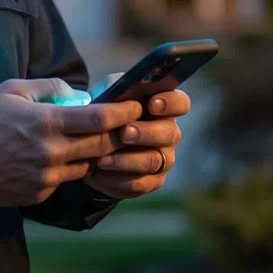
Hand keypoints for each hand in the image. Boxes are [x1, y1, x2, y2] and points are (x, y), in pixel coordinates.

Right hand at [0, 79, 142, 206]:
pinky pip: (64, 180)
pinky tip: (52, 158)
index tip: (135, 107)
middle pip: (102, 145)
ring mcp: (45, 178)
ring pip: (86, 166)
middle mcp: (50, 153)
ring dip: (91, 154)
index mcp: (46, 122)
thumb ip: (50, 87)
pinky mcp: (38, 195)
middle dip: (116, 134)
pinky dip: (65, 168)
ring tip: (85, 141)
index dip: (123, 112)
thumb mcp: (12, 90)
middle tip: (124, 125)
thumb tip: (79, 93)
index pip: (100, 118)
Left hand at [85, 80, 190, 199]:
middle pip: (169, 133)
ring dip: (128, 160)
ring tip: (103, 159)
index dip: (170, 104)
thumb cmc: (107, 113)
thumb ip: (116, 89)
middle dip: (145, 133)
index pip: (180, 103)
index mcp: (165, 108)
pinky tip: (100, 173)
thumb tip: (118, 90)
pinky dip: (119, 179)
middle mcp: (170, 133)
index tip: (152, 104)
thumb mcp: (109, 95)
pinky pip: (142, 183)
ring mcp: (164, 158)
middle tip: (124, 133)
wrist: (92, 144)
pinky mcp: (152, 181)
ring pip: (153, 160)